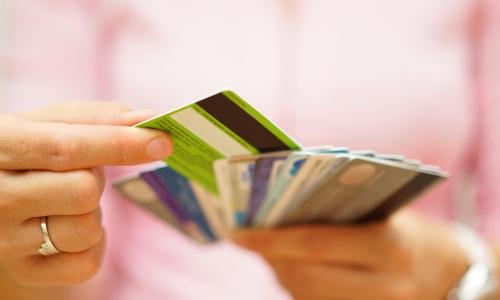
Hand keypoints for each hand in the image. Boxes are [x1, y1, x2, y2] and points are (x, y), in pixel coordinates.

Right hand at [0, 102, 172, 285]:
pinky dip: (94, 245)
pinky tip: (73, 226)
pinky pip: (87, 263)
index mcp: (0, 146)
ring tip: (70, 200)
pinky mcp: (26, 270)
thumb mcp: (52, 123)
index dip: (120, 144)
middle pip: (83, 191)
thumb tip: (148, 120)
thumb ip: (99, 118)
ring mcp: (6, 240)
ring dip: (94, 212)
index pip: (67, 148)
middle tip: (84, 172)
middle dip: (97, 178)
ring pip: (87, 229)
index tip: (162, 143)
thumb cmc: (33, 150)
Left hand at [233, 210, 469, 299]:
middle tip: (248, 238)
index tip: (238, 232)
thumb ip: (338, 213)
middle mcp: (384, 287)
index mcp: (388, 247)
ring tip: (269, 252)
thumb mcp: (383, 214)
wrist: (456, 278)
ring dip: (281, 274)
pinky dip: (299, 289)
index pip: (314, 243)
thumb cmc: (413, 235)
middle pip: (304, 276)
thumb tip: (282, 210)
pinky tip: (293, 271)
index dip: (271, 239)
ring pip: (306, 297)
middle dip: (270, 258)